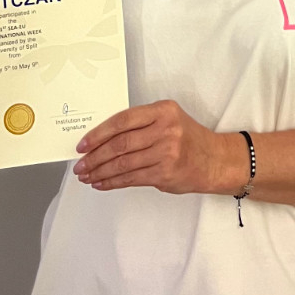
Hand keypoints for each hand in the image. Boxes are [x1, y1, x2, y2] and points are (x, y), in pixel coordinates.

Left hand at [73, 100, 244, 194]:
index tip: (82, 144)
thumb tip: (102, 139)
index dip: (99, 133)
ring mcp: (166, 152)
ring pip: (123, 163)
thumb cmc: (187, 139)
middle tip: (80, 165)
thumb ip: (141, 125)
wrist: (214, 160)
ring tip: (87, 176)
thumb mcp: (168, 120)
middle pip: (120, 144)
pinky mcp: (165, 173)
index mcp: (163, 110)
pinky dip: (113, 182)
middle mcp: (165, 129)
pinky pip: (131, 179)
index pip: (123, 120)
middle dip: (95, 156)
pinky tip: (101, 183)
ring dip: (100, 172)